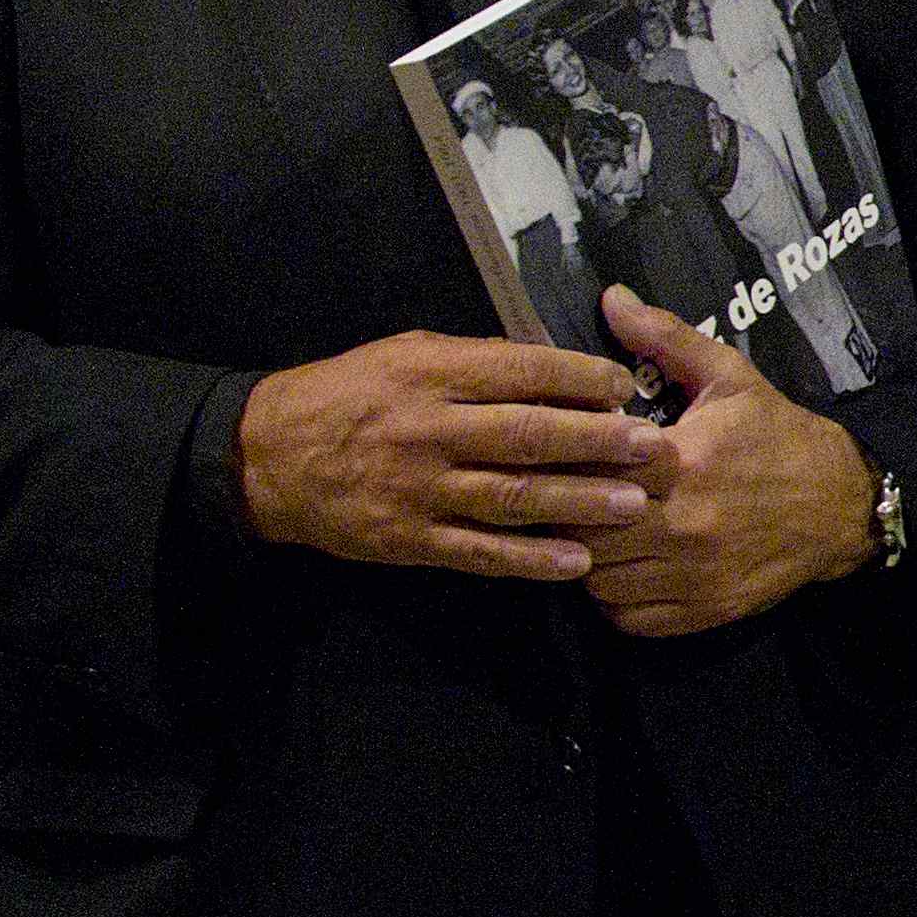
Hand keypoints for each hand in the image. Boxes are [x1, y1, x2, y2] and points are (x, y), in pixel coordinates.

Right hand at [236, 330, 667, 581]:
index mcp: (429, 375)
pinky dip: (529, 559)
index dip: (577, 379)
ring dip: (578, 502)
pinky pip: (479, 552)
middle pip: (526, 435)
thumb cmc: (348, 394)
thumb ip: (474, 360)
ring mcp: (419, 490)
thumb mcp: (404, 354)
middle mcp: (427, 431)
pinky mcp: (409, 539)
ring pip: (511, 496)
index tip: (623, 386)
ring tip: (634, 505)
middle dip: (595, 441)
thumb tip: (550, 365)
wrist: (265, 457)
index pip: (518, 372)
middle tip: (651, 446)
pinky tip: (575, 562)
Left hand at [575, 286, 877, 638]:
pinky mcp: (703, 610)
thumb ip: (666, 338)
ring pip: (598, 581)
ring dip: (586, 559)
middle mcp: (685, 523)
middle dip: (567, 514)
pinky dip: (613, 599)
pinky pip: (628, 618)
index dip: (562, 464)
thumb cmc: (777, 435)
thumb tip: (611, 297)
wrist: (842, 504)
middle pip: (584, 531)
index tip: (555, 455)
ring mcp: (694, 573)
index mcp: (683, 461)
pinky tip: (621, 569)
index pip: (589, 470)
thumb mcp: (730, 376)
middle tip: (565, 497)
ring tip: (593, 532)